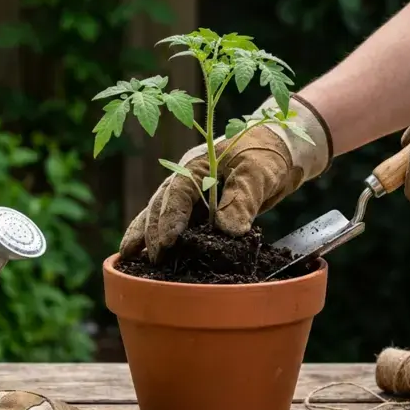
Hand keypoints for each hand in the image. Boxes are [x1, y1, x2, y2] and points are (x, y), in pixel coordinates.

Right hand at [120, 94, 331, 261]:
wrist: (280, 149)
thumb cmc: (269, 153)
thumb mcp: (259, 171)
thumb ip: (242, 198)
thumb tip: (227, 230)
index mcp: (198, 164)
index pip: (178, 191)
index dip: (171, 216)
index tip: (168, 242)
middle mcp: (187, 178)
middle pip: (161, 203)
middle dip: (154, 231)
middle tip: (156, 259)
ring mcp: (190, 193)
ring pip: (158, 212)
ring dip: (145, 234)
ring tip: (128, 258)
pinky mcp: (198, 208)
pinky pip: (174, 222)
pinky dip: (158, 236)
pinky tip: (143, 254)